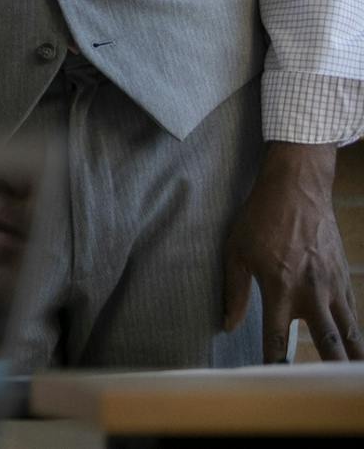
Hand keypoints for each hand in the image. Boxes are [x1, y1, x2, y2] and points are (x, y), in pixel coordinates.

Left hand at [221, 140, 361, 362]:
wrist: (297, 188)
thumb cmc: (260, 217)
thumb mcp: (235, 251)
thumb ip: (234, 292)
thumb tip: (229, 325)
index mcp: (279, 289)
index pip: (278, 338)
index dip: (275, 363)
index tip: (272, 381)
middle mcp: (311, 293)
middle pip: (328, 344)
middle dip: (331, 370)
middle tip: (331, 391)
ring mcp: (332, 285)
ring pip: (350, 331)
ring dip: (353, 356)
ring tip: (352, 378)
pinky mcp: (344, 276)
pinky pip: (353, 312)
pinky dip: (355, 330)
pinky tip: (354, 345)